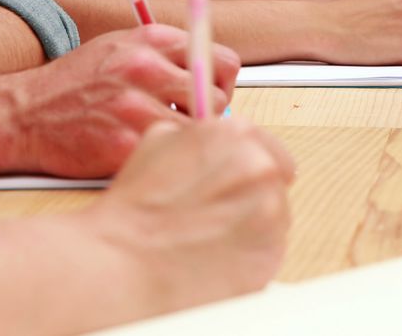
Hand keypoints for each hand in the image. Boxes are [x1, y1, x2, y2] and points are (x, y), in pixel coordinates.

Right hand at [7, 25, 240, 176]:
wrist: (22, 113)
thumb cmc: (73, 85)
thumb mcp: (119, 49)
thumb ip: (166, 57)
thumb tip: (211, 79)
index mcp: (151, 41)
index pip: (220, 60)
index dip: (220, 84)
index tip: (209, 97)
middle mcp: (147, 68)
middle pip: (217, 97)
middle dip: (207, 116)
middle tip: (185, 125)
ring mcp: (136, 106)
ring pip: (196, 132)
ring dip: (184, 140)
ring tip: (158, 139)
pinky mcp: (125, 143)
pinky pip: (167, 155)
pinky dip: (159, 158)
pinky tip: (139, 154)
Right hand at [89, 118, 293, 310]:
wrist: (127, 266)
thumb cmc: (135, 211)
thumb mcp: (157, 144)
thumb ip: (195, 136)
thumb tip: (208, 139)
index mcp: (234, 135)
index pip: (263, 144)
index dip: (244, 163)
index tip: (234, 177)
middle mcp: (260, 169)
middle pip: (273, 177)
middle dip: (250, 191)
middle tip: (217, 209)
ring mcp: (271, 212)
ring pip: (274, 213)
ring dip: (251, 222)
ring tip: (210, 235)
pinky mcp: (271, 253)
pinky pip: (269, 248)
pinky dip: (250, 251)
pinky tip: (218, 255)